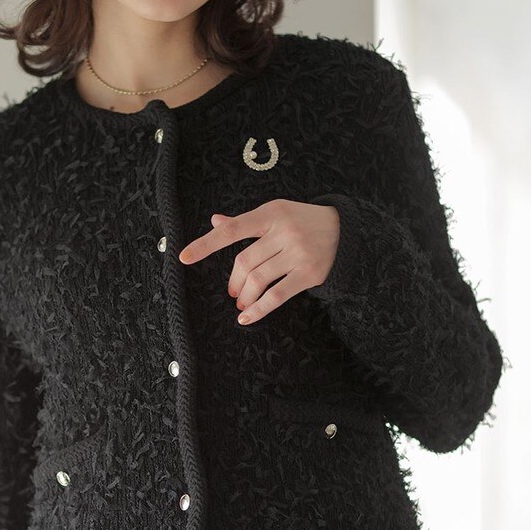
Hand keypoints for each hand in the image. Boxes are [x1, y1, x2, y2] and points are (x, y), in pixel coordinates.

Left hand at [178, 199, 340, 325]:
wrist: (346, 231)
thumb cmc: (302, 221)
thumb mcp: (275, 213)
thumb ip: (245, 222)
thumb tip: (214, 222)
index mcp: (271, 213)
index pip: (232, 230)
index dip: (206, 244)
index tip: (184, 257)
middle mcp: (284, 231)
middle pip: (245, 262)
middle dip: (233, 281)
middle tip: (232, 291)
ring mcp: (298, 253)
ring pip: (258, 280)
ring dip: (244, 296)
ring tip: (241, 302)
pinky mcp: (310, 273)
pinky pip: (277, 296)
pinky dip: (259, 309)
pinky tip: (247, 316)